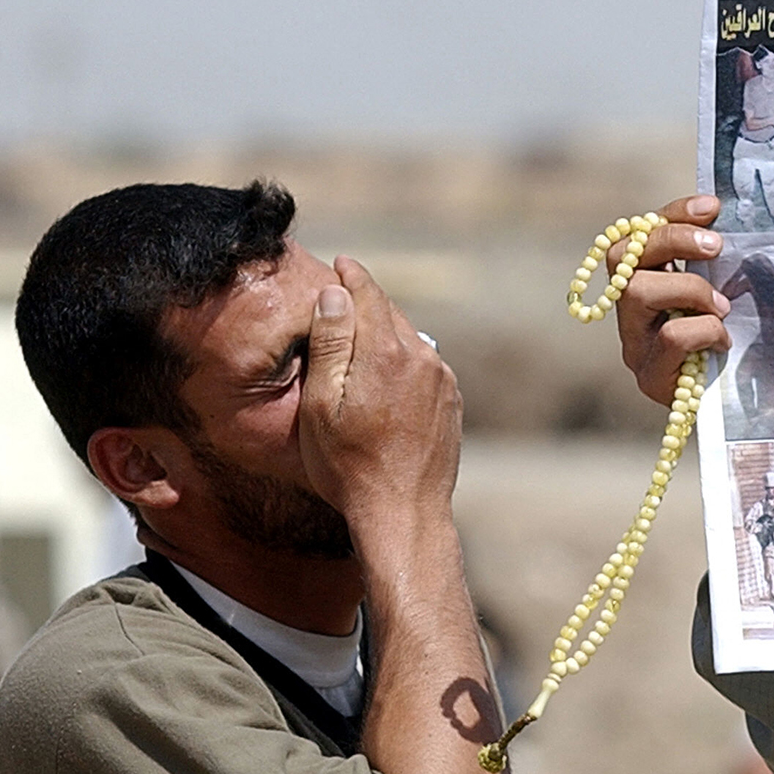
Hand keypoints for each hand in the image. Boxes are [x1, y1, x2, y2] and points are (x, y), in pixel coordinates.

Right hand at [299, 256, 462, 518]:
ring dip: (386, 331)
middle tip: (344, 291)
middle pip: (391, 313)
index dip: (351, 275)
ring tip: (361, 333)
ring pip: (410, 339)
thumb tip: (335, 294)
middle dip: (367, 300)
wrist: (404, 512)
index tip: (339, 262)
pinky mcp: (451, 401)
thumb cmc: (349, 466)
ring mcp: (441, 380)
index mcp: (386, 353)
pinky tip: (386, 374)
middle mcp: (422, 358)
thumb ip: (329, 344)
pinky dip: (404, 358)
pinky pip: (424, 365)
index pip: (369, 294)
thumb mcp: (321, 405)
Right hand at [614, 195, 731, 404]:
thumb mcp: (715, 295)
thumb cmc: (721, 343)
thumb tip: (726, 220)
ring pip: (638, 292)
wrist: (723, 409)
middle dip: (673, 240)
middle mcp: (626, 309)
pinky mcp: (649, 375)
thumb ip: (711, 265)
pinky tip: (723, 342)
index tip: (712, 206)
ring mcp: (633, 342)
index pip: (640, 232)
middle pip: (624, 255)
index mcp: (642, 281)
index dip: (672, 214)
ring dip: (688, 289)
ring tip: (722, 307)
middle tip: (716, 247)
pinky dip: (705, 331)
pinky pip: (672, 337)